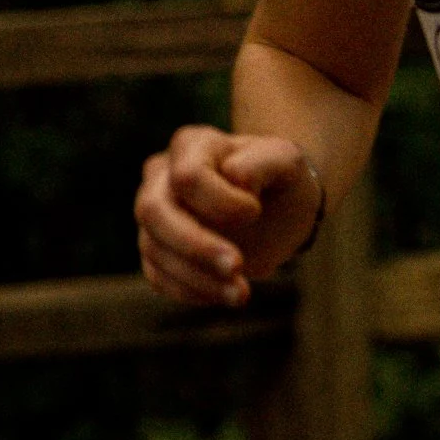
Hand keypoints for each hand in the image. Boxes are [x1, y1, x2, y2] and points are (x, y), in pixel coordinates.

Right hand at [134, 126, 322, 308]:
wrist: (278, 208)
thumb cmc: (280, 179)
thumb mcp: (286, 161)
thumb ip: (263, 161)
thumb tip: (234, 178)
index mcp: (191, 145)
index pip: (186, 176)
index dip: (220, 202)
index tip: (255, 212)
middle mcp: (161, 176)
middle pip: (153, 211)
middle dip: (195, 246)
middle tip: (239, 268)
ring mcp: (155, 215)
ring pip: (153, 248)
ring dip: (198, 278)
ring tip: (241, 294)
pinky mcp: (156, 249)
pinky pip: (157, 276)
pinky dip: (190, 291)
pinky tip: (224, 294)